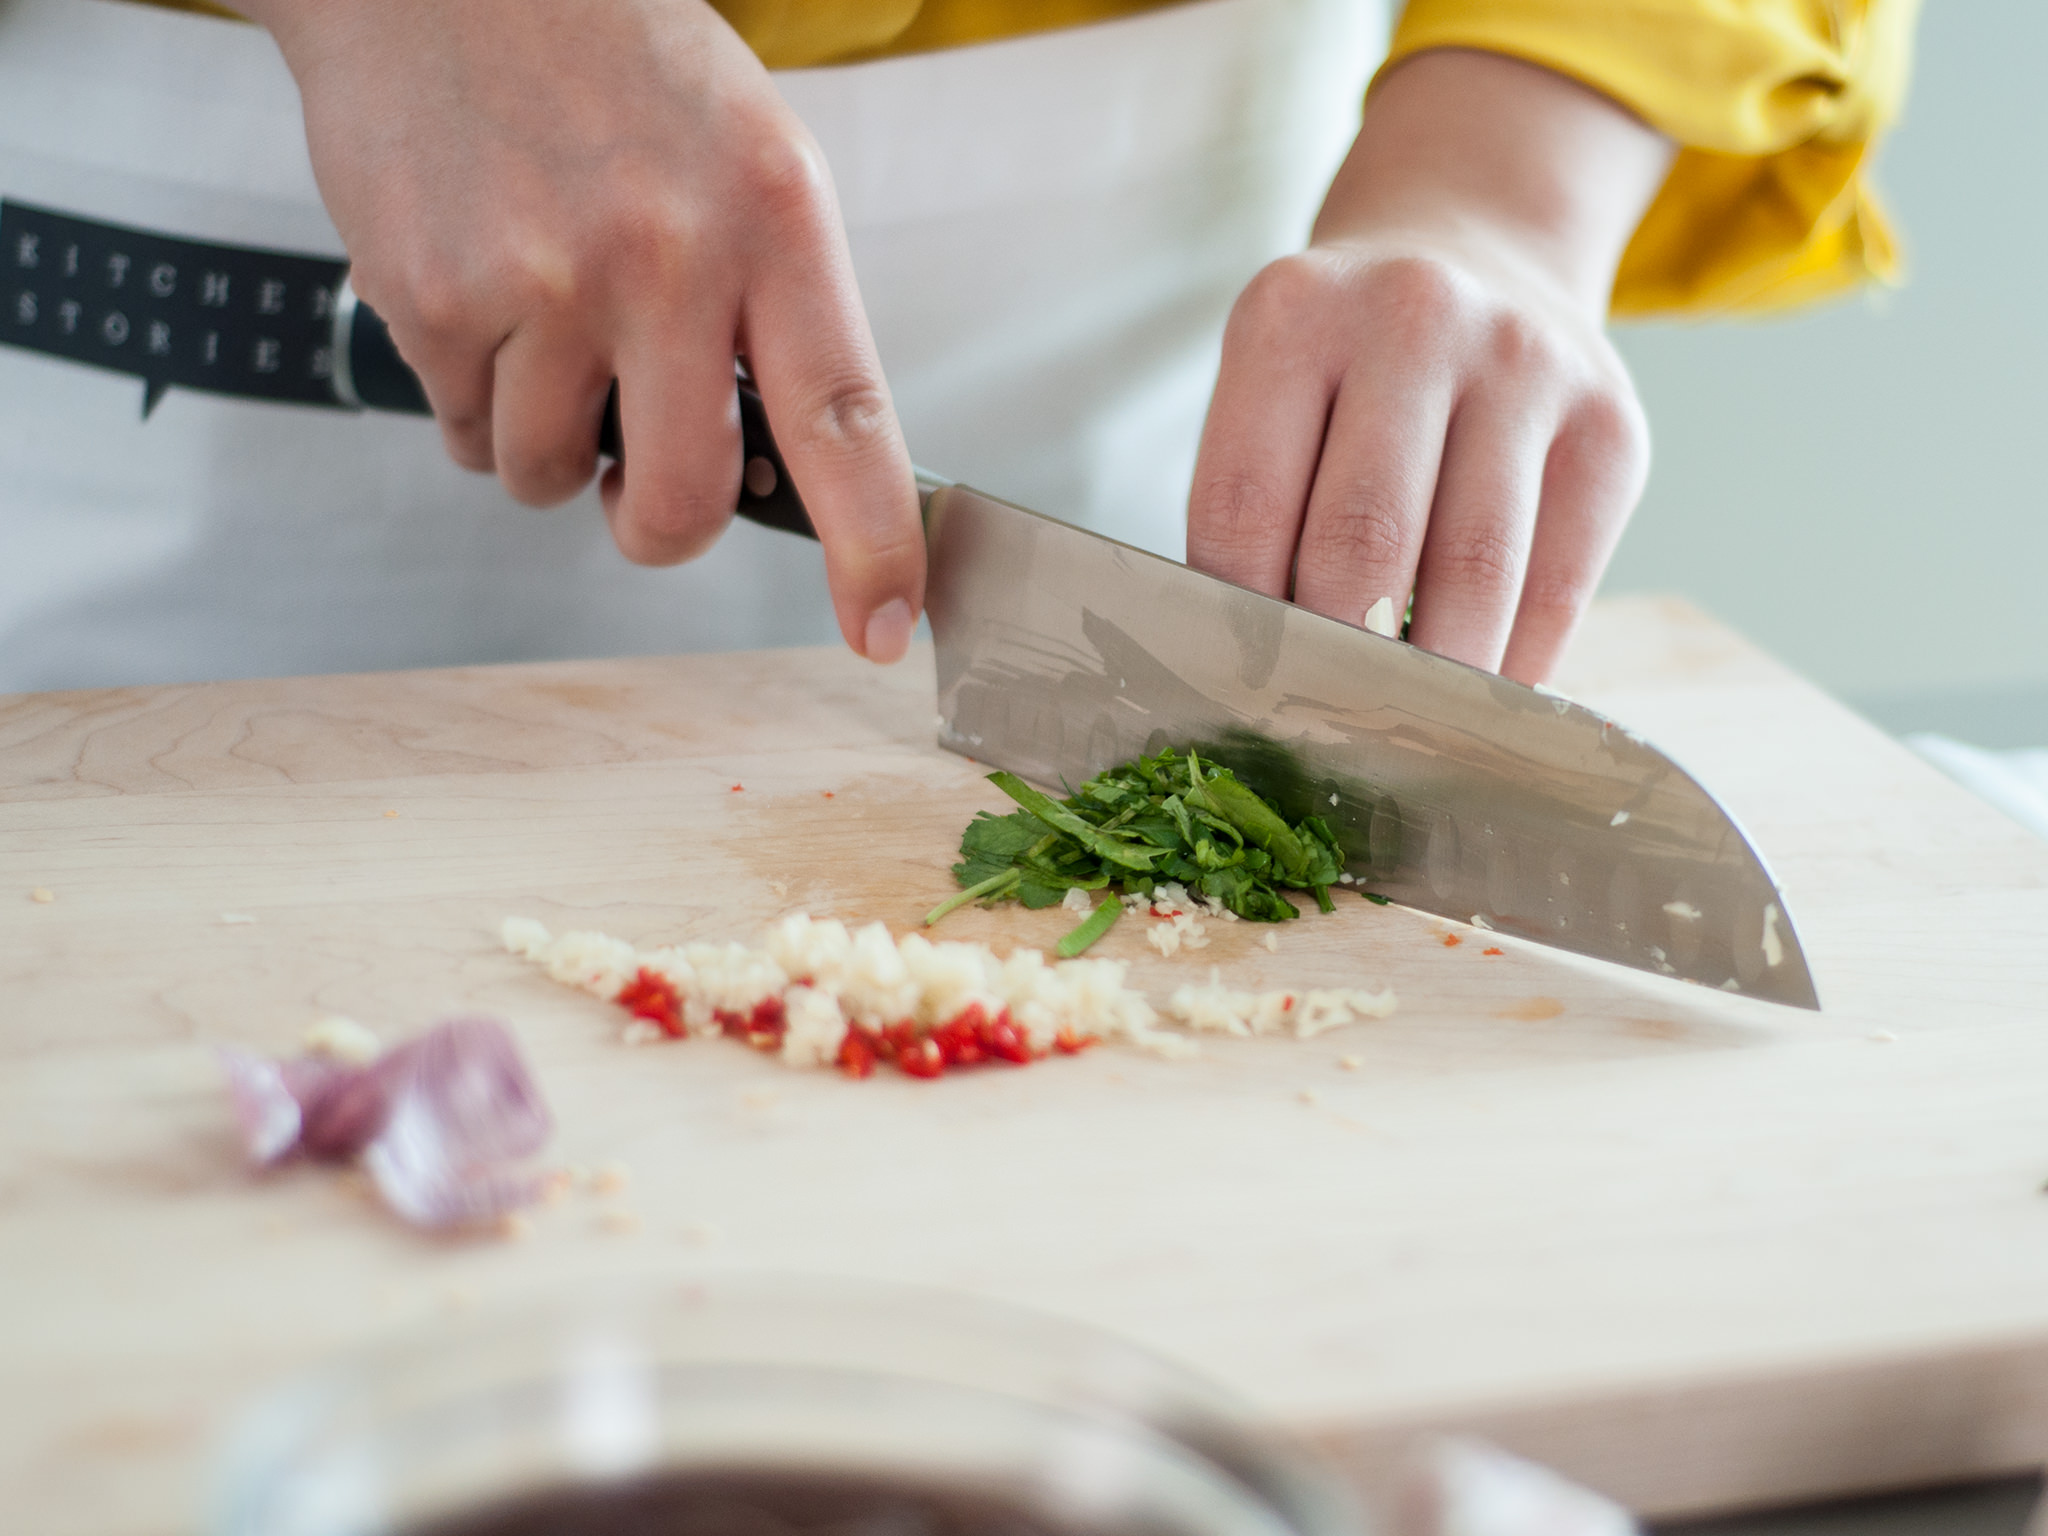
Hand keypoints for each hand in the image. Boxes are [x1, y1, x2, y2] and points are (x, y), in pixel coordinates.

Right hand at [242, 0, 923, 662]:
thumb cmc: (611, 62)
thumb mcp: (748, 159)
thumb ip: (775, 309)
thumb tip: (786, 468)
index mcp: (772, 220)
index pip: (846, 422)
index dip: (871, 546)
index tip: (882, 627)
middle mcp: (667, 257)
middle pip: (681, 502)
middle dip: (656, 526)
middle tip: (638, 484)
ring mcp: (544, 281)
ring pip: (548, 480)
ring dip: (546, 447)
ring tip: (545, 331)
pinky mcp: (436, 297)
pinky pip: (463, 432)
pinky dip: (473, 398)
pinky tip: (483, 300)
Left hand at [1188, 49, 1672, 683]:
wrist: (1482, 247)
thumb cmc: (1348, 363)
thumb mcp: (1273, 386)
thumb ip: (1256, 508)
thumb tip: (1261, 674)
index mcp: (1295, 314)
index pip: (1244, 505)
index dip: (1236, 618)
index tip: (1239, 686)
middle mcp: (1415, 317)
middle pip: (1362, 543)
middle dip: (1335, 658)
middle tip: (1319, 727)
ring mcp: (1527, 364)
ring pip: (1472, 573)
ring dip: (1431, 678)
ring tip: (1398, 726)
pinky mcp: (1611, 426)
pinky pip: (1560, 582)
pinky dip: (1514, 662)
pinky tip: (1477, 691)